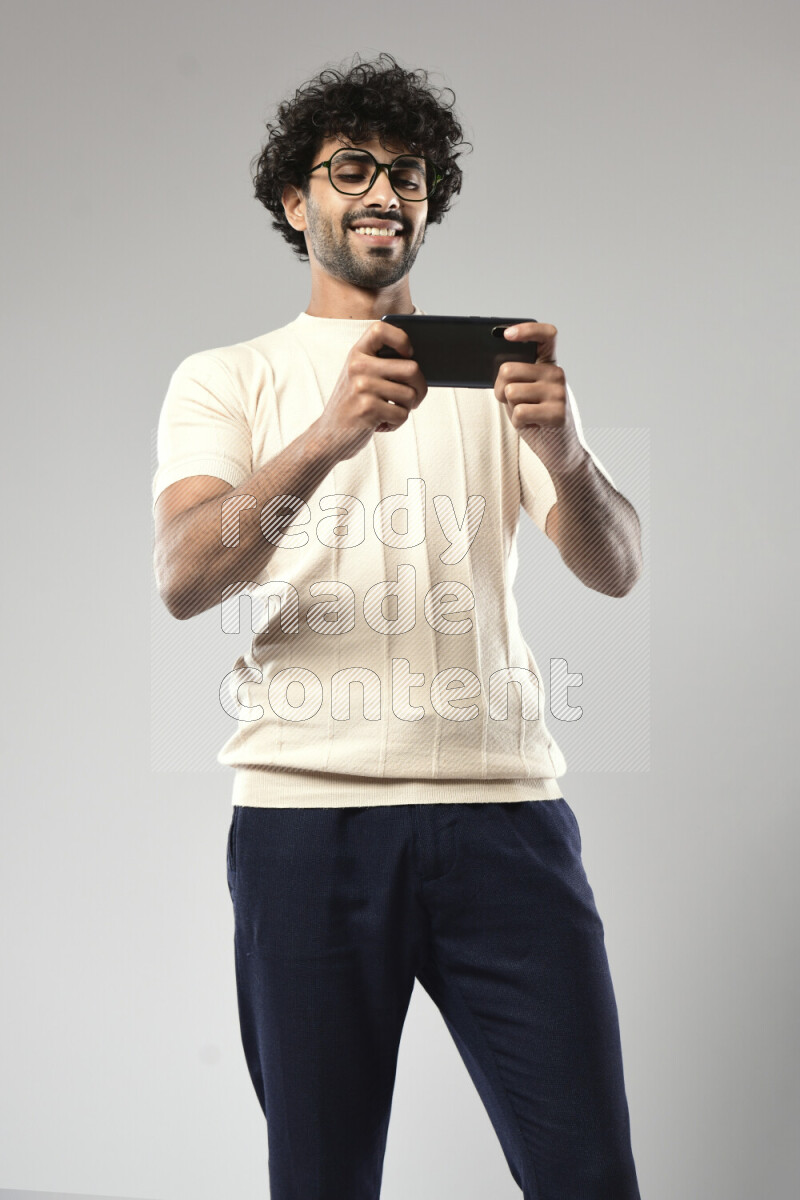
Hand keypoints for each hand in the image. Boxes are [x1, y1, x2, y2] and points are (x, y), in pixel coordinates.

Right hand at [317, 321, 427, 460]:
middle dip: (420, 388)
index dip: (401, 339)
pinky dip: (397, 423)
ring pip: (410, 395)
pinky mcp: (367, 408)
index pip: (381, 329)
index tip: (409, 354)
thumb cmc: (353, 405)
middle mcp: (358, 366)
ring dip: (407, 409)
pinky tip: (383, 423)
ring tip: (391, 412)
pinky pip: (402, 414)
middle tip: (414, 399)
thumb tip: (421, 364)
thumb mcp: (360, 377)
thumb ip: (381, 364)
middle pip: (412, 368)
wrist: (329, 435)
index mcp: (357, 353)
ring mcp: (362, 386)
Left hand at [495, 322, 586, 477]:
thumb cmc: (536, 420)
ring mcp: (559, 392)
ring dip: (511, 409)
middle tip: (514, 403)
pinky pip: (519, 412)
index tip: (506, 335)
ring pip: (511, 392)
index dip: (526, 330)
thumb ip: (513, 378)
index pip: (545, 335)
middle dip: (499, 389)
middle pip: (508, 369)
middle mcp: (557, 374)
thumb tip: (497, 369)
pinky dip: (518, 424)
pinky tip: (533, 426)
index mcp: (549, 365)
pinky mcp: (557, 413)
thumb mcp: (522, 394)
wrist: (561, 452)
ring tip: (527, 416)